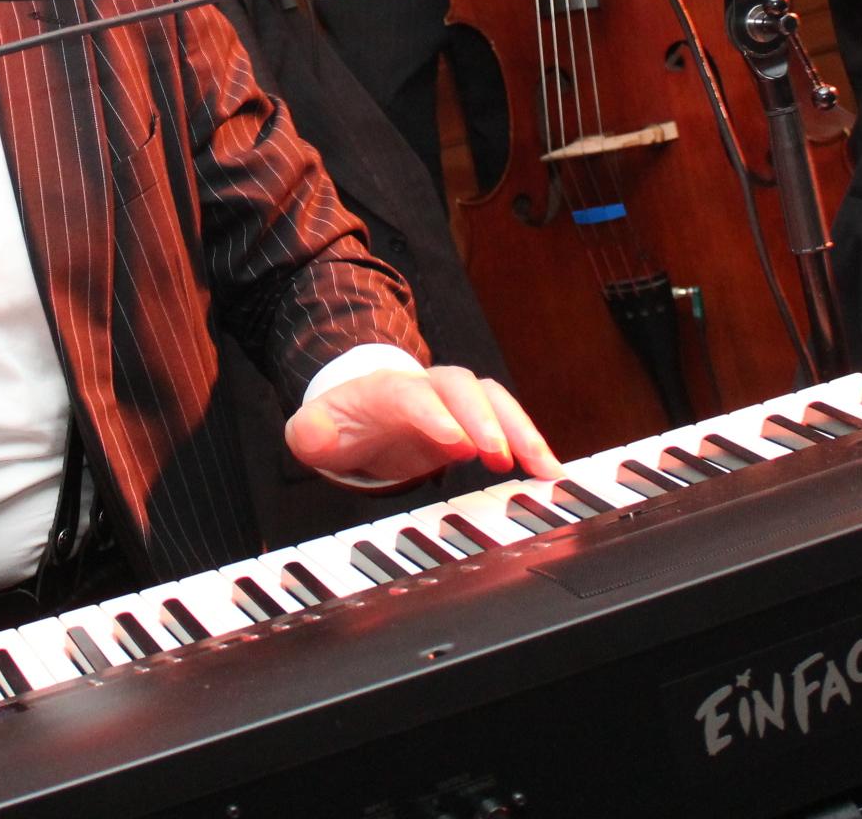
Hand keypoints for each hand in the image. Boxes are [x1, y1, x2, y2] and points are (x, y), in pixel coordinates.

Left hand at [284, 365, 562, 485]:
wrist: (362, 412)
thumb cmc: (343, 424)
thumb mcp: (315, 431)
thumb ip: (311, 433)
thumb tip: (314, 436)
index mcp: (386, 389)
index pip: (413, 394)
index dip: (437, 416)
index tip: (458, 443)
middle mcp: (428, 386)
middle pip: (463, 389)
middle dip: (485, 420)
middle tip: (501, 455)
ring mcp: (456, 401)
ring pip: (495, 401)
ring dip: (521, 432)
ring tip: (542, 469)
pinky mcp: (476, 420)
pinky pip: (511, 423)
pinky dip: (532, 444)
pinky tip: (551, 474)